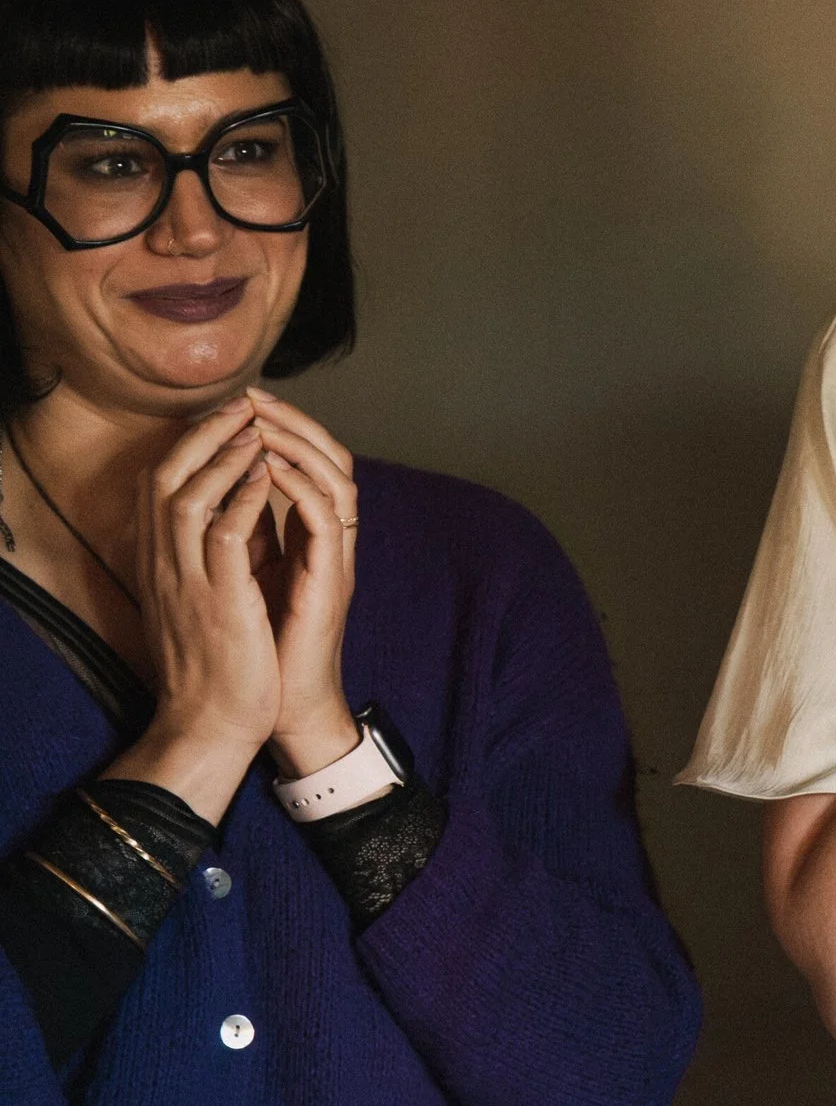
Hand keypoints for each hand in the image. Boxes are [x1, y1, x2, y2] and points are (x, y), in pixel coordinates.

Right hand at [119, 397, 280, 774]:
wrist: (213, 723)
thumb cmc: (219, 660)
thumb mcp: (215, 593)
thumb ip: (224, 549)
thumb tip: (246, 502)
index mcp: (162, 562)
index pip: (161, 484)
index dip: (192, 443)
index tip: (227, 417)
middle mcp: (164, 564)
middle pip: (167, 476)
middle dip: (205, 434)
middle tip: (241, 405)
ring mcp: (187, 581)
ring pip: (188, 496)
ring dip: (225, 456)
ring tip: (256, 428)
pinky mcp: (217, 600)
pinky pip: (224, 534)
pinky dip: (244, 498)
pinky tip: (266, 475)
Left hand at [245, 388, 361, 775]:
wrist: (278, 709)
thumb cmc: (260, 649)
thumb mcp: (250, 575)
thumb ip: (252, 532)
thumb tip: (228, 489)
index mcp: (310, 538)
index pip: (310, 464)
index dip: (284, 428)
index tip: (244, 401)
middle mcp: (331, 542)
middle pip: (333, 459)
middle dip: (295, 422)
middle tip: (256, 396)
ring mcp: (336, 559)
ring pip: (337, 479)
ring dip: (300, 444)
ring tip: (263, 420)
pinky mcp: (331, 580)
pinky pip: (326, 519)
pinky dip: (301, 486)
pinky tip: (272, 467)